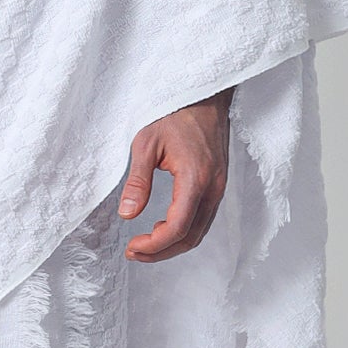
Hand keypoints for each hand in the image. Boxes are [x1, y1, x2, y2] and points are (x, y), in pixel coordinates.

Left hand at [117, 89, 232, 263]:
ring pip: (199, 232)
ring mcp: (219, 188)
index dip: (154, 245)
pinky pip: (203, 219)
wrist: (204, 94)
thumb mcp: (146, 143)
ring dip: (172, 245)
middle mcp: (214, 188)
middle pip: (190, 238)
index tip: (132, 247)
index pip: (178, 228)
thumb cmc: (174, 113)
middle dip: (161, 252)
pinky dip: (183, 232)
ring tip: (144, 245)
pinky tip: (163, 228)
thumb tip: (127, 214)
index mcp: (196, 178)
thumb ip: (138, 181)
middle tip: (133, 252)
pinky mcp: (218, 185)